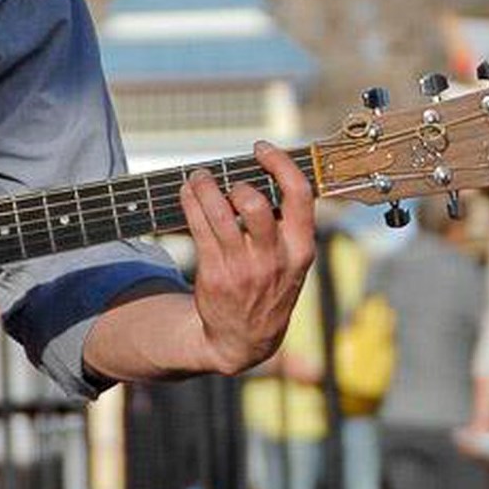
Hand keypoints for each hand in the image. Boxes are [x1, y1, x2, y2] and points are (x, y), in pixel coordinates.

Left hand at [182, 142, 317, 375]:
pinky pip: (199, 229)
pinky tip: (187, 195)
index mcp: (301, 249)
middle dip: (236, 182)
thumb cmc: (270, 288)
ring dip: (204, 187)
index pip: (299, 195)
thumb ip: (288, 225)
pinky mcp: (216, 275)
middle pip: (254, 203)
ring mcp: (243, 269)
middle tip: (226, 180)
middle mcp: (274, 259)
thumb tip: (267, 174)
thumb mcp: (294, 262)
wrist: (245, 339)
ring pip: (220, 213)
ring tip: (198, 179)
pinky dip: (190, 204)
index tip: (262, 149)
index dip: (280, 163)